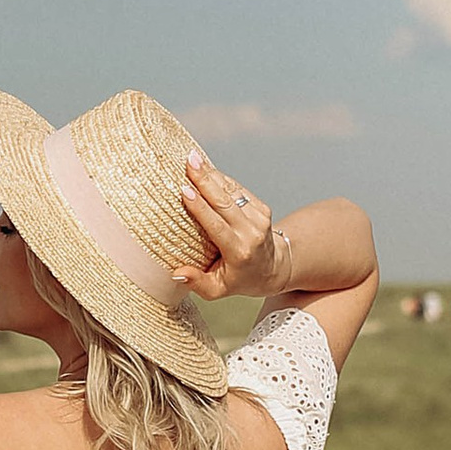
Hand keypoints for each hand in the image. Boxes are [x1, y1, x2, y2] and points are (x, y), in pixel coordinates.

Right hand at [170, 150, 286, 300]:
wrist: (273, 269)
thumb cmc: (240, 280)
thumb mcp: (218, 290)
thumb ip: (197, 283)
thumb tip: (176, 273)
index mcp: (239, 251)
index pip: (217, 225)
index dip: (200, 207)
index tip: (184, 189)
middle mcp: (251, 232)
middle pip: (225, 202)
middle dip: (205, 180)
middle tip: (188, 161)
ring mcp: (259, 218)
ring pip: (232, 191)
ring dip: (211, 174)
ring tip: (193, 159)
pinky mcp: (261, 208)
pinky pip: (238, 190)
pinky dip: (221, 179)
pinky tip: (206, 169)